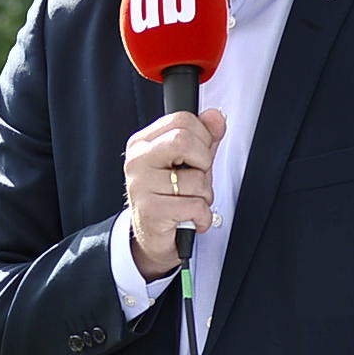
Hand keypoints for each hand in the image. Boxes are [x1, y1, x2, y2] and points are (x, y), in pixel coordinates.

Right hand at [123, 108, 225, 279]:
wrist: (152, 237)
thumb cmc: (170, 198)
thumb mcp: (189, 163)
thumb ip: (203, 138)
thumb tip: (216, 117)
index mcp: (143, 143)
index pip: (182, 120)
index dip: (202, 138)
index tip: (198, 156)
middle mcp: (137, 160)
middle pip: (184, 140)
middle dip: (203, 163)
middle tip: (196, 178)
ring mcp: (141, 185)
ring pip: (196, 179)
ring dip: (204, 195)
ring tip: (189, 202)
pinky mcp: (151, 210)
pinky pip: (195, 205)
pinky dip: (202, 216)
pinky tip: (191, 218)